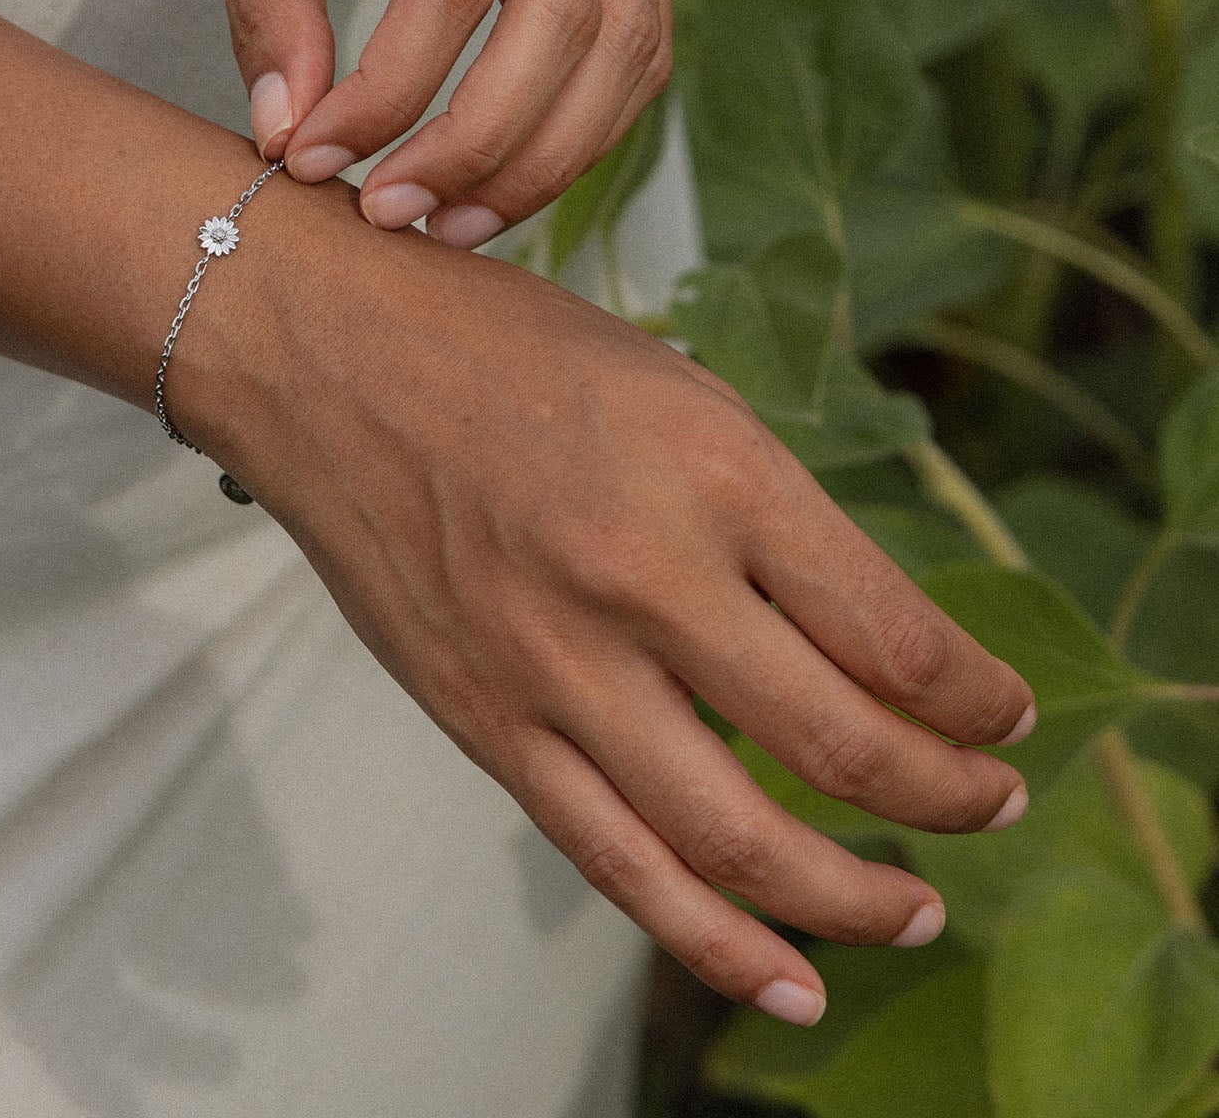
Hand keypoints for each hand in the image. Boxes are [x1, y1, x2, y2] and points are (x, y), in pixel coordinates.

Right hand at [197, 197, 1036, 1024]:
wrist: (326, 355)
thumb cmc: (506, 349)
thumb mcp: (676, 385)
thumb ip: (770, 511)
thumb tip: (863, 636)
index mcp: (714, 467)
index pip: (891, 629)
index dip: (976, 696)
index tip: (1006, 714)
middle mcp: (644, 574)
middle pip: (841, 743)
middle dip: (949, 797)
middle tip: (996, 808)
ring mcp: (558, 663)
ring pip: (738, 837)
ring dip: (854, 896)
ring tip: (919, 909)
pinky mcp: (489, 722)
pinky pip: (618, 862)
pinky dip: (716, 941)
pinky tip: (791, 982)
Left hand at [206, 0, 671, 244]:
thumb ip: (267, 4)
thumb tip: (291, 136)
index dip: (390, 85)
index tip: (317, 159)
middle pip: (561, 11)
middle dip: (479, 139)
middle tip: (396, 214)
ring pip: (623, 42)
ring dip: (544, 158)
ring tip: (452, 224)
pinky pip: (643, 53)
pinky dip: (585, 136)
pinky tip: (507, 186)